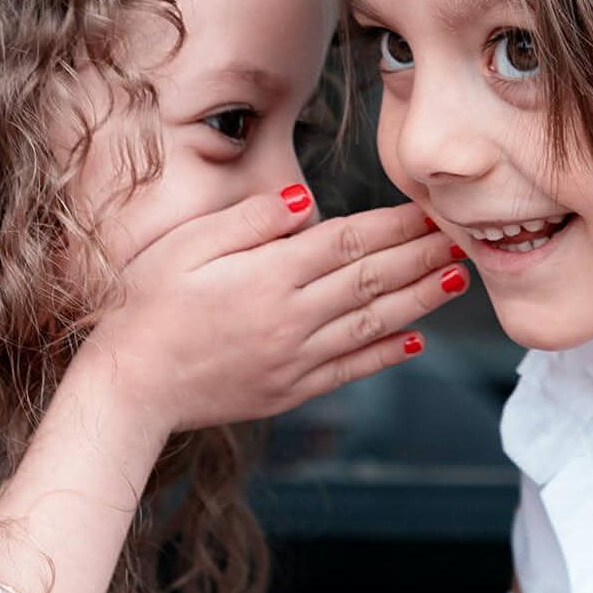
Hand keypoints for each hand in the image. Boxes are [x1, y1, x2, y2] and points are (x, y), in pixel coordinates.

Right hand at [79, 186, 470, 434]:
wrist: (129, 386)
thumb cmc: (145, 305)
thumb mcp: (187, 245)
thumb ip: (251, 221)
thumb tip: (307, 201)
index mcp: (269, 276)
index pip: (347, 242)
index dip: (394, 225)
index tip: (428, 210)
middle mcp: (292, 318)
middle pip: (371, 280)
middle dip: (421, 257)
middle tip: (463, 238)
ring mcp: (294, 359)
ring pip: (371, 324)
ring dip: (419, 302)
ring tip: (455, 281)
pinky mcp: (289, 391)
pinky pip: (350, 370)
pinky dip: (385, 355)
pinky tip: (414, 342)